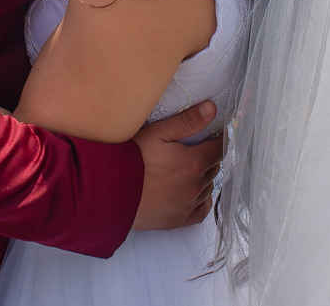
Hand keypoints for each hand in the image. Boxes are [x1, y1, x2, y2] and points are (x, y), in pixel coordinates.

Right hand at [132, 101, 224, 230]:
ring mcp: (187, 205)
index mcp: (194, 163)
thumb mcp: (158, 133)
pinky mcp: (177, 220)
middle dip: (209, 156)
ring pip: (208, 187)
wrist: (110, 191)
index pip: (218, 149)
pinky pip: (201, 211)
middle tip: (199, 148)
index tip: (214, 134)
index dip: (218, 139)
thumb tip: (212, 109)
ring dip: (205, 176)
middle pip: (214, 168)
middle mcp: (195, 186)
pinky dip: (202, 200)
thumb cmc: (132, 159)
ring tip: (192, 168)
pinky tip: (195, 193)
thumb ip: (187, 121)